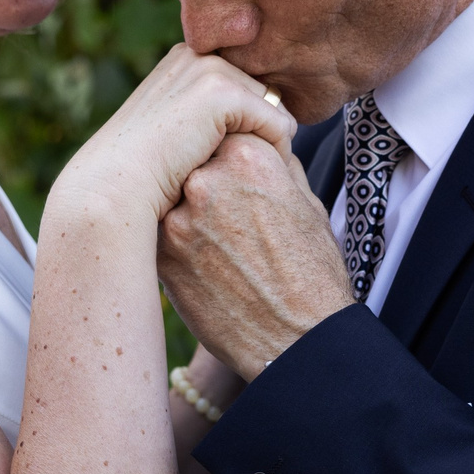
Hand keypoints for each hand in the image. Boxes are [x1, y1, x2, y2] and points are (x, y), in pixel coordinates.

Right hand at [54, 45, 294, 226]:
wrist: (116, 184)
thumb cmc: (146, 173)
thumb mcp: (178, 132)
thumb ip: (208, 117)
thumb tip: (260, 120)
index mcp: (187, 61)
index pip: (246, 87)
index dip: (252, 123)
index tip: (248, 159)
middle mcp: (198, 56)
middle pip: (265, 94)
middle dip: (266, 131)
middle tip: (257, 170)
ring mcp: (209, 70)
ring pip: (275, 108)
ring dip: (273, 143)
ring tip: (255, 176)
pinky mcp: (223, 93)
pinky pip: (280, 124)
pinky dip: (278, 152)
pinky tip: (257, 178)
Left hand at [161, 133, 355, 379]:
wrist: (298, 341)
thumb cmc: (312, 274)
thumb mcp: (306, 202)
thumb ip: (273, 162)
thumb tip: (253, 141)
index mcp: (250, 156)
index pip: (223, 132)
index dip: (233, 156)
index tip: (244, 181)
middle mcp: (207, 180)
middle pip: (193, 160)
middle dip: (208, 179)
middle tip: (231, 214)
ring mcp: (177, 219)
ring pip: (172, 195)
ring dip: (190, 210)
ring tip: (223, 242)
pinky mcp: (161, 256)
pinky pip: (160, 232)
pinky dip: (179, 241)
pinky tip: (209, 263)